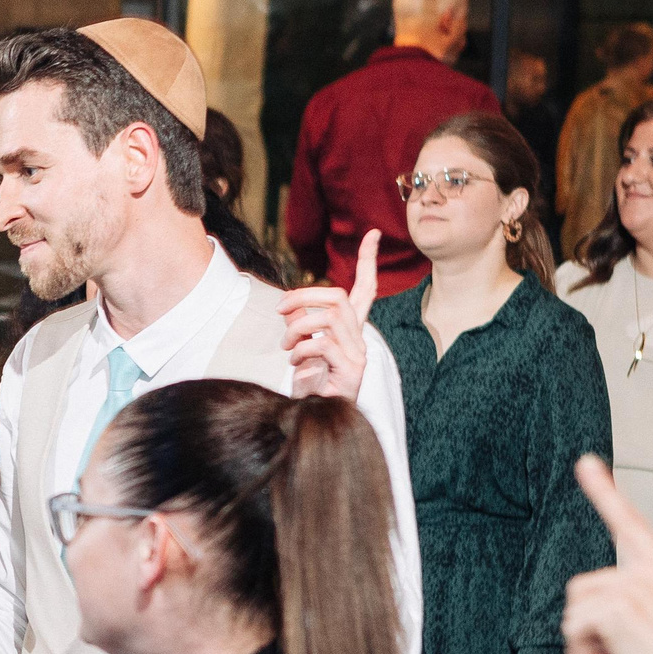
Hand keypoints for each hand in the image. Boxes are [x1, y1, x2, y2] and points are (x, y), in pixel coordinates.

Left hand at [275, 228, 377, 397]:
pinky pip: (322, 345)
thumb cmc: (309, 385)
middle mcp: (359, 338)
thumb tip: (289, 311)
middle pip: (337, 297)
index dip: (369, 261)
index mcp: (350, 330)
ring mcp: (358, 355)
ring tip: (286, 347)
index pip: (365, 288)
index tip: (373, 234)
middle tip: (280, 311)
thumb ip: (301, 326)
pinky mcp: (352, 371)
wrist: (316, 420)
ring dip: (298, 328)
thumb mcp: (301, 349)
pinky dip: (302, 351)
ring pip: (328, 319)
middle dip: (303, 296)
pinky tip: (295, 365)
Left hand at [560, 456, 652, 653]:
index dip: (603, 492)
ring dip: (586, 647)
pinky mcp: (616, 606)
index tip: (584, 462)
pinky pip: (573, 630)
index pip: (630, 523)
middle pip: (581, 588)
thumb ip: (623, 619)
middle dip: (585, 630)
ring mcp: (635, 585)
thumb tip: (572, 647)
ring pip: (573, 612)